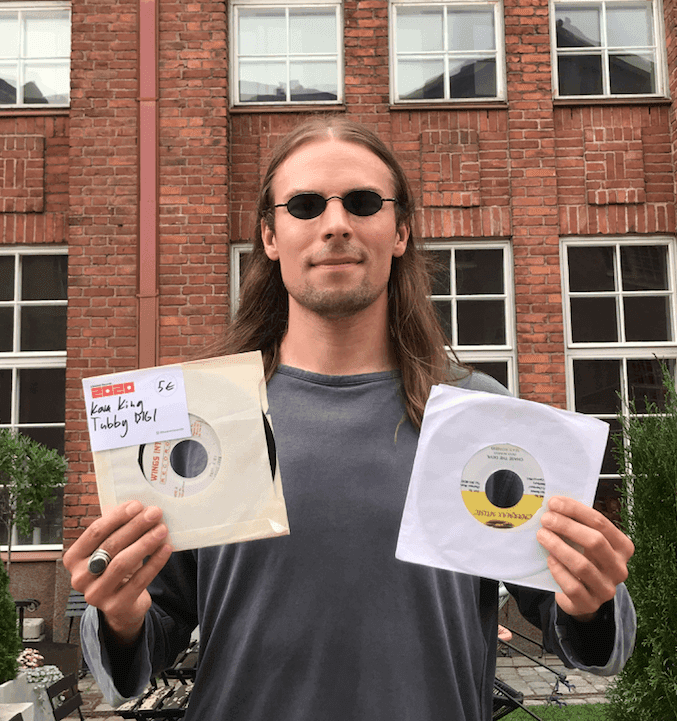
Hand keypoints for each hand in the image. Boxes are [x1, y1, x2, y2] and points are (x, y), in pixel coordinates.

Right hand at [63, 500, 172, 644]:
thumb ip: (116, 530)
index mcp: (73, 558)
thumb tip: (140, 507)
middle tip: (155, 513)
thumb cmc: (115, 567)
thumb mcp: (109, 550)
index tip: (137, 505)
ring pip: (123, 563)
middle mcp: (80, 578)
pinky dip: (155, 562)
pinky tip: (166, 548)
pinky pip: (139, 580)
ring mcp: (96, 595)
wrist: (121, 605)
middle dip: (135, 526)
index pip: (95, 532)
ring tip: (162, 529)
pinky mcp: (116, 606)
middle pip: (110, 545)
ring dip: (146, 542)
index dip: (117, 516)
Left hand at [536, 496, 633, 621]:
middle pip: (595, 541)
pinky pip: (572, 586)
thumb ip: (577, 525)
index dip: (576, 510)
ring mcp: (606, 589)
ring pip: (582, 565)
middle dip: (567, 526)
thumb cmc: (583, 558)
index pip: (601, 523)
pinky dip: (558, 570)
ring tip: (542, 535)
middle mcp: (619, 569)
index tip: (554, 503)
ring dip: (558, 546)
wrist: (580, 595)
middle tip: (546, 519)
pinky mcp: (590, 604)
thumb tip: (554, 505)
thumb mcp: (586, 542)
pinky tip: (549, 559)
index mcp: (623, 547)